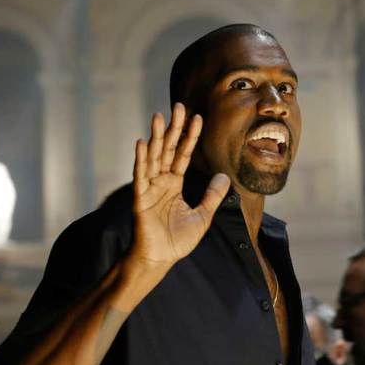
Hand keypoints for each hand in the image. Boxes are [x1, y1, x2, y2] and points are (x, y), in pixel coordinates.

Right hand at [131, 103, 229, 268]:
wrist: (160, 259)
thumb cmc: (177, 240)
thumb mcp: (203, 216)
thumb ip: (212, 196)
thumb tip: (224, 176)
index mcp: (174, 184)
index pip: (184, 155)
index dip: (190, 137)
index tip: (198, 117)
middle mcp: (161, 182)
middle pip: (168, 150)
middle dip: (174, 128)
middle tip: (179, 106)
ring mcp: (149, 188)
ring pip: (153, 157)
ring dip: (156, 137)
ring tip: (159, 117)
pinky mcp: (140, 198)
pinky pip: (140, 175)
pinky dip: (141, 159)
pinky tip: (143, 143)